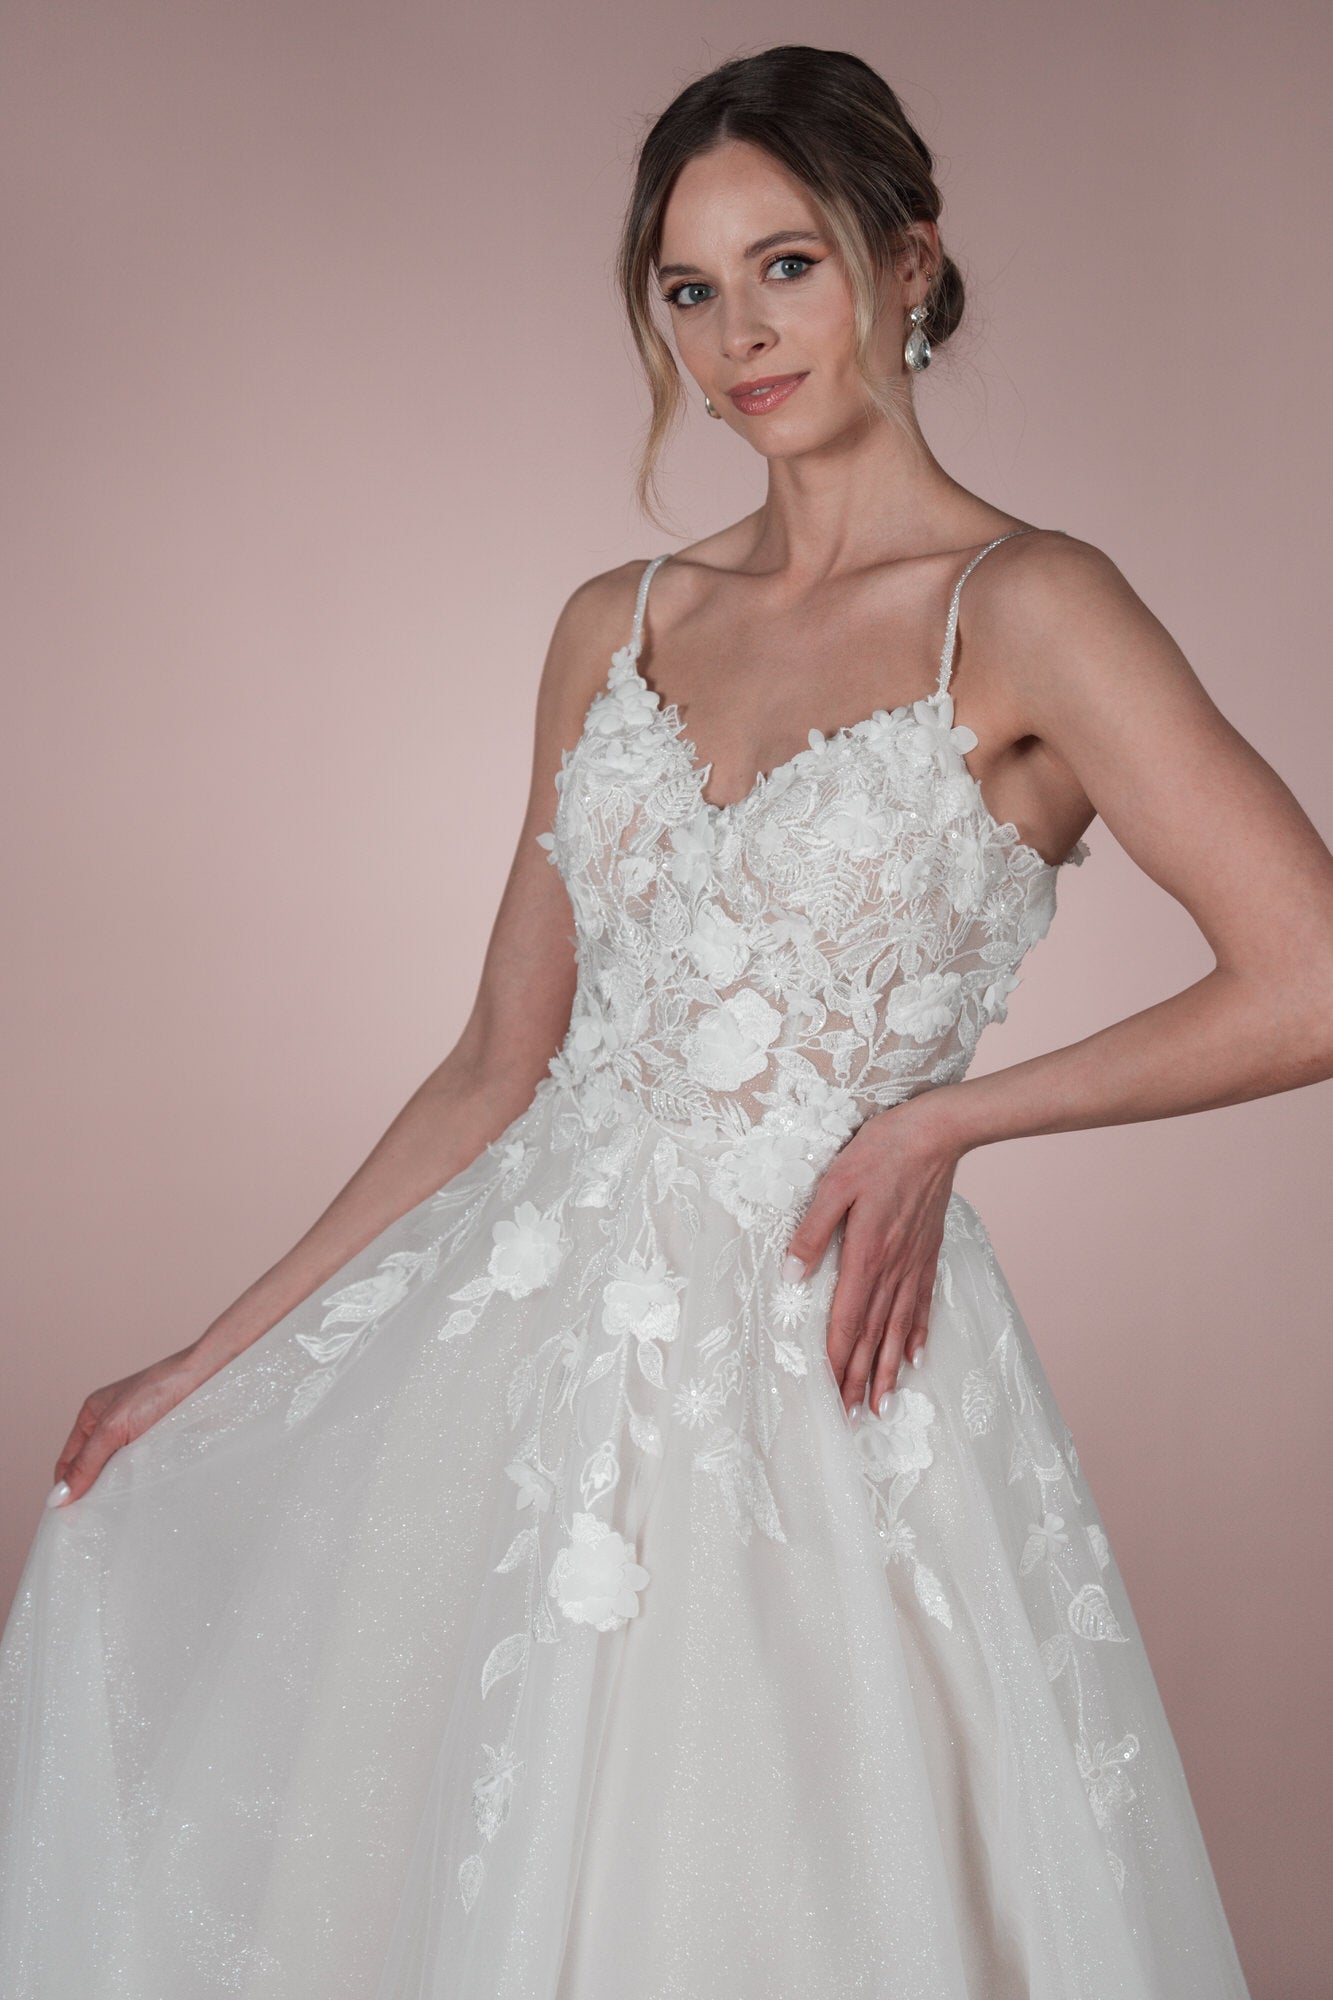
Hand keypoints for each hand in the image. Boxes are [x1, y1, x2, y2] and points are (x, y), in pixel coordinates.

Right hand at [46, 1341, 215, 1507]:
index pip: (69, 1462)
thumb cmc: (160, 1389)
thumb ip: (86, 1463)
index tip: (71, 1519)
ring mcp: (139, 1438)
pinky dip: (142, 1486)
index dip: (67, 1490)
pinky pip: (145, 1473)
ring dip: (121, 1491)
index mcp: (93, 1417)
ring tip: (121, 1513)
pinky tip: (144, 1498)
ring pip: (120, 1475)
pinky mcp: (162, 1446)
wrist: (210, 1378)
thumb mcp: (114, 1428)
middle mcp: (113, 1428)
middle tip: (95, 1523)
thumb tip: (58, 1498)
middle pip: (94, 1471)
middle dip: (94, 1493)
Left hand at [783, 1095, 960, 1419]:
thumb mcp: (835, 1183)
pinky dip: (917, 1335)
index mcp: (866, 1255)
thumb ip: (813, 1230)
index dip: (835, 1360)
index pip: (846, 1320)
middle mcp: (893, 1269)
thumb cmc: (880, 1151)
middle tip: (849, 1417)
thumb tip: (791, 1274)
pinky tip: (914, 1358)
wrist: (937, 1133)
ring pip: (898, 1329)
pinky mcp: (928, 1253)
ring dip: (887, 1369)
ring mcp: (914, 1264)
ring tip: (880, 1404)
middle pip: (872, 1335)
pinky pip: (923, 1304)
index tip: (827, 1395)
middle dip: (858, 1379)